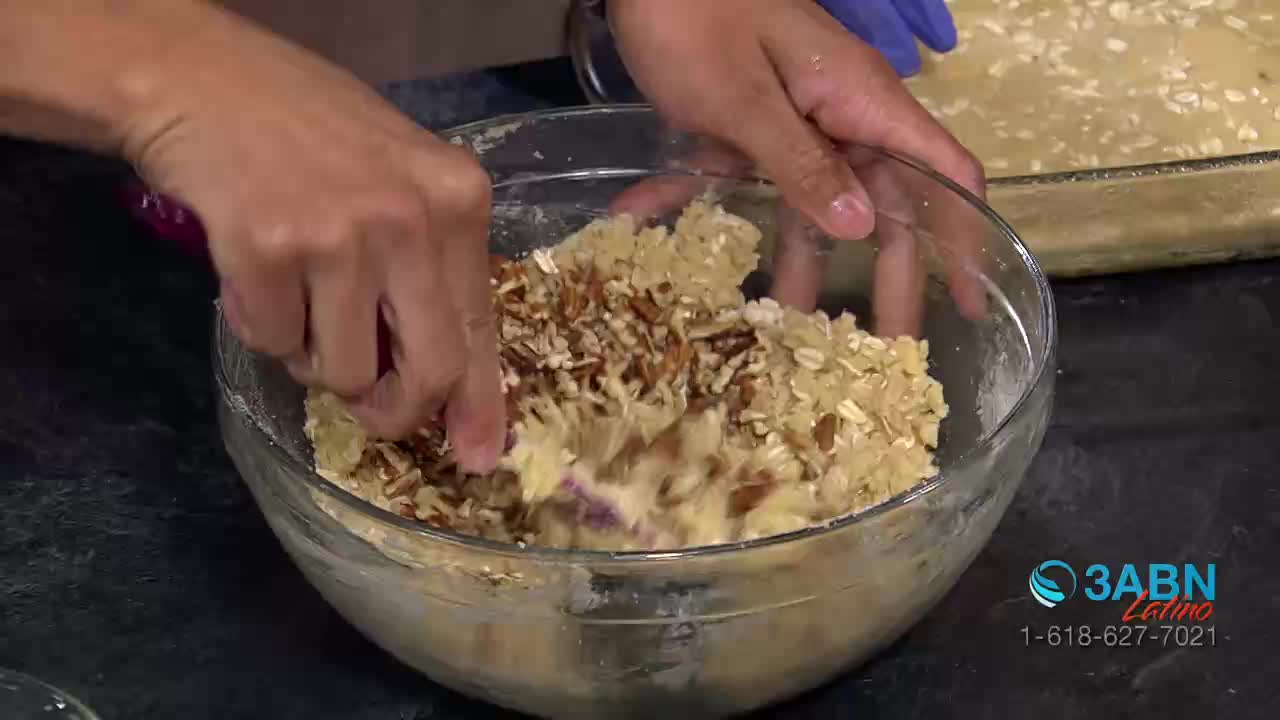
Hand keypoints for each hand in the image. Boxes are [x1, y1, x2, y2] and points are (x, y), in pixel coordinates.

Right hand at [120, 5, 502, 468]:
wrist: (203, 80)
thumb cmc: (311, 133)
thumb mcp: (401, 182)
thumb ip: (432, 271)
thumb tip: (454, 391)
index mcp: (458, 200)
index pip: (480, 325)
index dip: (478, 403)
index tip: (476, 456)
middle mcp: (412, 219)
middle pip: (429, 372)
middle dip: (392, 409)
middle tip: (363, 402)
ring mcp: (340, 235)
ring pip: (340, 370)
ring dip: (310, 355)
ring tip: (295, 292)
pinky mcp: (266, 249)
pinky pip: (271, 342)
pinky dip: (257, 323)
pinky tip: (252, 267)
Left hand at [608, 0, 986, 333]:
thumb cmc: (694, 17)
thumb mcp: (744, 98)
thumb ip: (800, 162)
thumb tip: (862, 227)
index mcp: (861, 102)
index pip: (943, 173)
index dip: (966, 237)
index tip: (969, 302)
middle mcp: (841, 116)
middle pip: (885, 204)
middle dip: (885, 277)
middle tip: (879, 351)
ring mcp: (796, 121)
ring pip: (815, 204)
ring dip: (797, 263)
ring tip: (780, 330)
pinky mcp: (748, 125)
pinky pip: (748, 179)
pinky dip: (707, 205)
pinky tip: (647, 225)